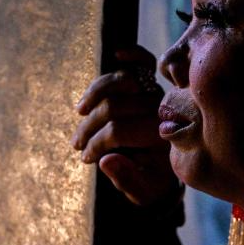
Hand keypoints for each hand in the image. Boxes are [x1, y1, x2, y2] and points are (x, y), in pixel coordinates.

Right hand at [71, 46, 179, 205]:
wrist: (166, 172)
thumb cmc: (153, 183)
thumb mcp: (142, 191)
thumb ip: (126, 178)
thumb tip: (105, 160)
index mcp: (158, 137)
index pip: (118, 130)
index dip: (96, 143)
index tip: (85, 158)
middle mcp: (159, 111)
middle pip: (113, 106)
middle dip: (90, 126)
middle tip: (77, 143)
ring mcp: (156, 95)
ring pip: (121, 80)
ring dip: (93, 95)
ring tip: (80, 112)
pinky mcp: (152, 86)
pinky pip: (146, 63)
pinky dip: (133, 55)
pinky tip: (118, 53)